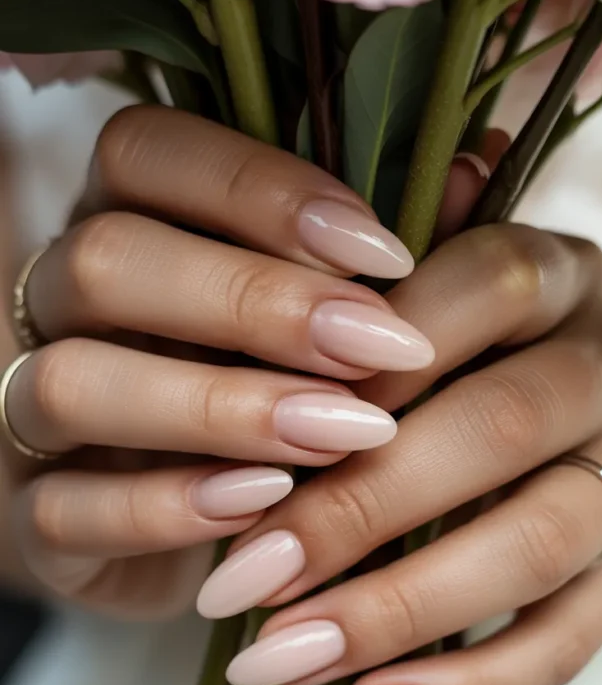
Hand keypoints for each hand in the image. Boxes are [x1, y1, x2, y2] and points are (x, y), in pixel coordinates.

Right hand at [7, 106, 435, 617]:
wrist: (218, 530)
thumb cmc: (280, 391)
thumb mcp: (332, 315)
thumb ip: (383, 249)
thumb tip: (474, 166)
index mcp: (127, 222)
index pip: (144, 154)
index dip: (259, 191)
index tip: (385, 252)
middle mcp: (63, 303)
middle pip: (104, 259)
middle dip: (249, 301)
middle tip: (376, 346)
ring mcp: (32, 408)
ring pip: (74, 382)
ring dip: (215, 406)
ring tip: (336, 434)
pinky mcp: (38, 513)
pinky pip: (63, 508)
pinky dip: (165, 509)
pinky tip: (264, 504)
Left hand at [206, 224, 601, 684]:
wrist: (577, 401)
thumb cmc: (457, 343)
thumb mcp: (412, 293)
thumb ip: (354, 291)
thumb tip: (268, 321)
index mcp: (559, 271)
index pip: (485, 285)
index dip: (375, 359)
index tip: (263, 434)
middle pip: (503, 427)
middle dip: (362, 508)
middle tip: (244, 576)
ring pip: (536, 545)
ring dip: (399, 609)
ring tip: (280, 657)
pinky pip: (568, 643)